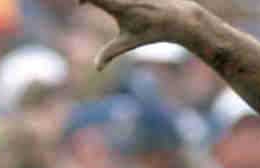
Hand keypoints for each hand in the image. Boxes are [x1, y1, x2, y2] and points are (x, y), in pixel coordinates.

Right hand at [80, 0, 197, 68]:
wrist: (179, 18)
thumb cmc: (151, 32)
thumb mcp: (128, 42)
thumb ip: (109, 53)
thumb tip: (97, 68)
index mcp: (119, 6)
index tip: (81, 4)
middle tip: (87, 2)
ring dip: (107, 0)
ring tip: (101, 5)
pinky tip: (120, 4)